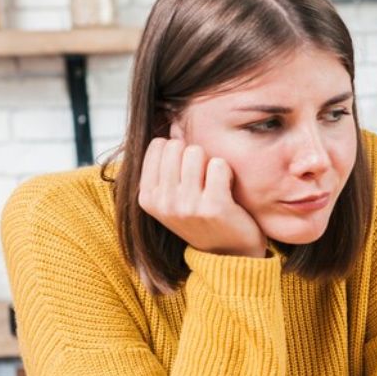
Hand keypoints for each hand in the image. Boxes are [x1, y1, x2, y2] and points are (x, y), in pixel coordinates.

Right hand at [138, 126, 264, 257]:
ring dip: (211, 164)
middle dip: (195, 156)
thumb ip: (163, 165)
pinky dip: (228, 172)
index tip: (186, 176)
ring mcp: (187, 205)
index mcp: (147, 197)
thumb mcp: (171, 197)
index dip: (178, 153)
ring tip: (214, 186)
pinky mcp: (214, 206)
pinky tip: (227, 192)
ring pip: (198, 151)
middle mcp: (163, 202)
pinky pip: (220, 164)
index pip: (158, 145)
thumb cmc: (201, 217)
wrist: (229, 254)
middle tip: (203, 182)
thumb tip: (170, 121)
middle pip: (178, 145)